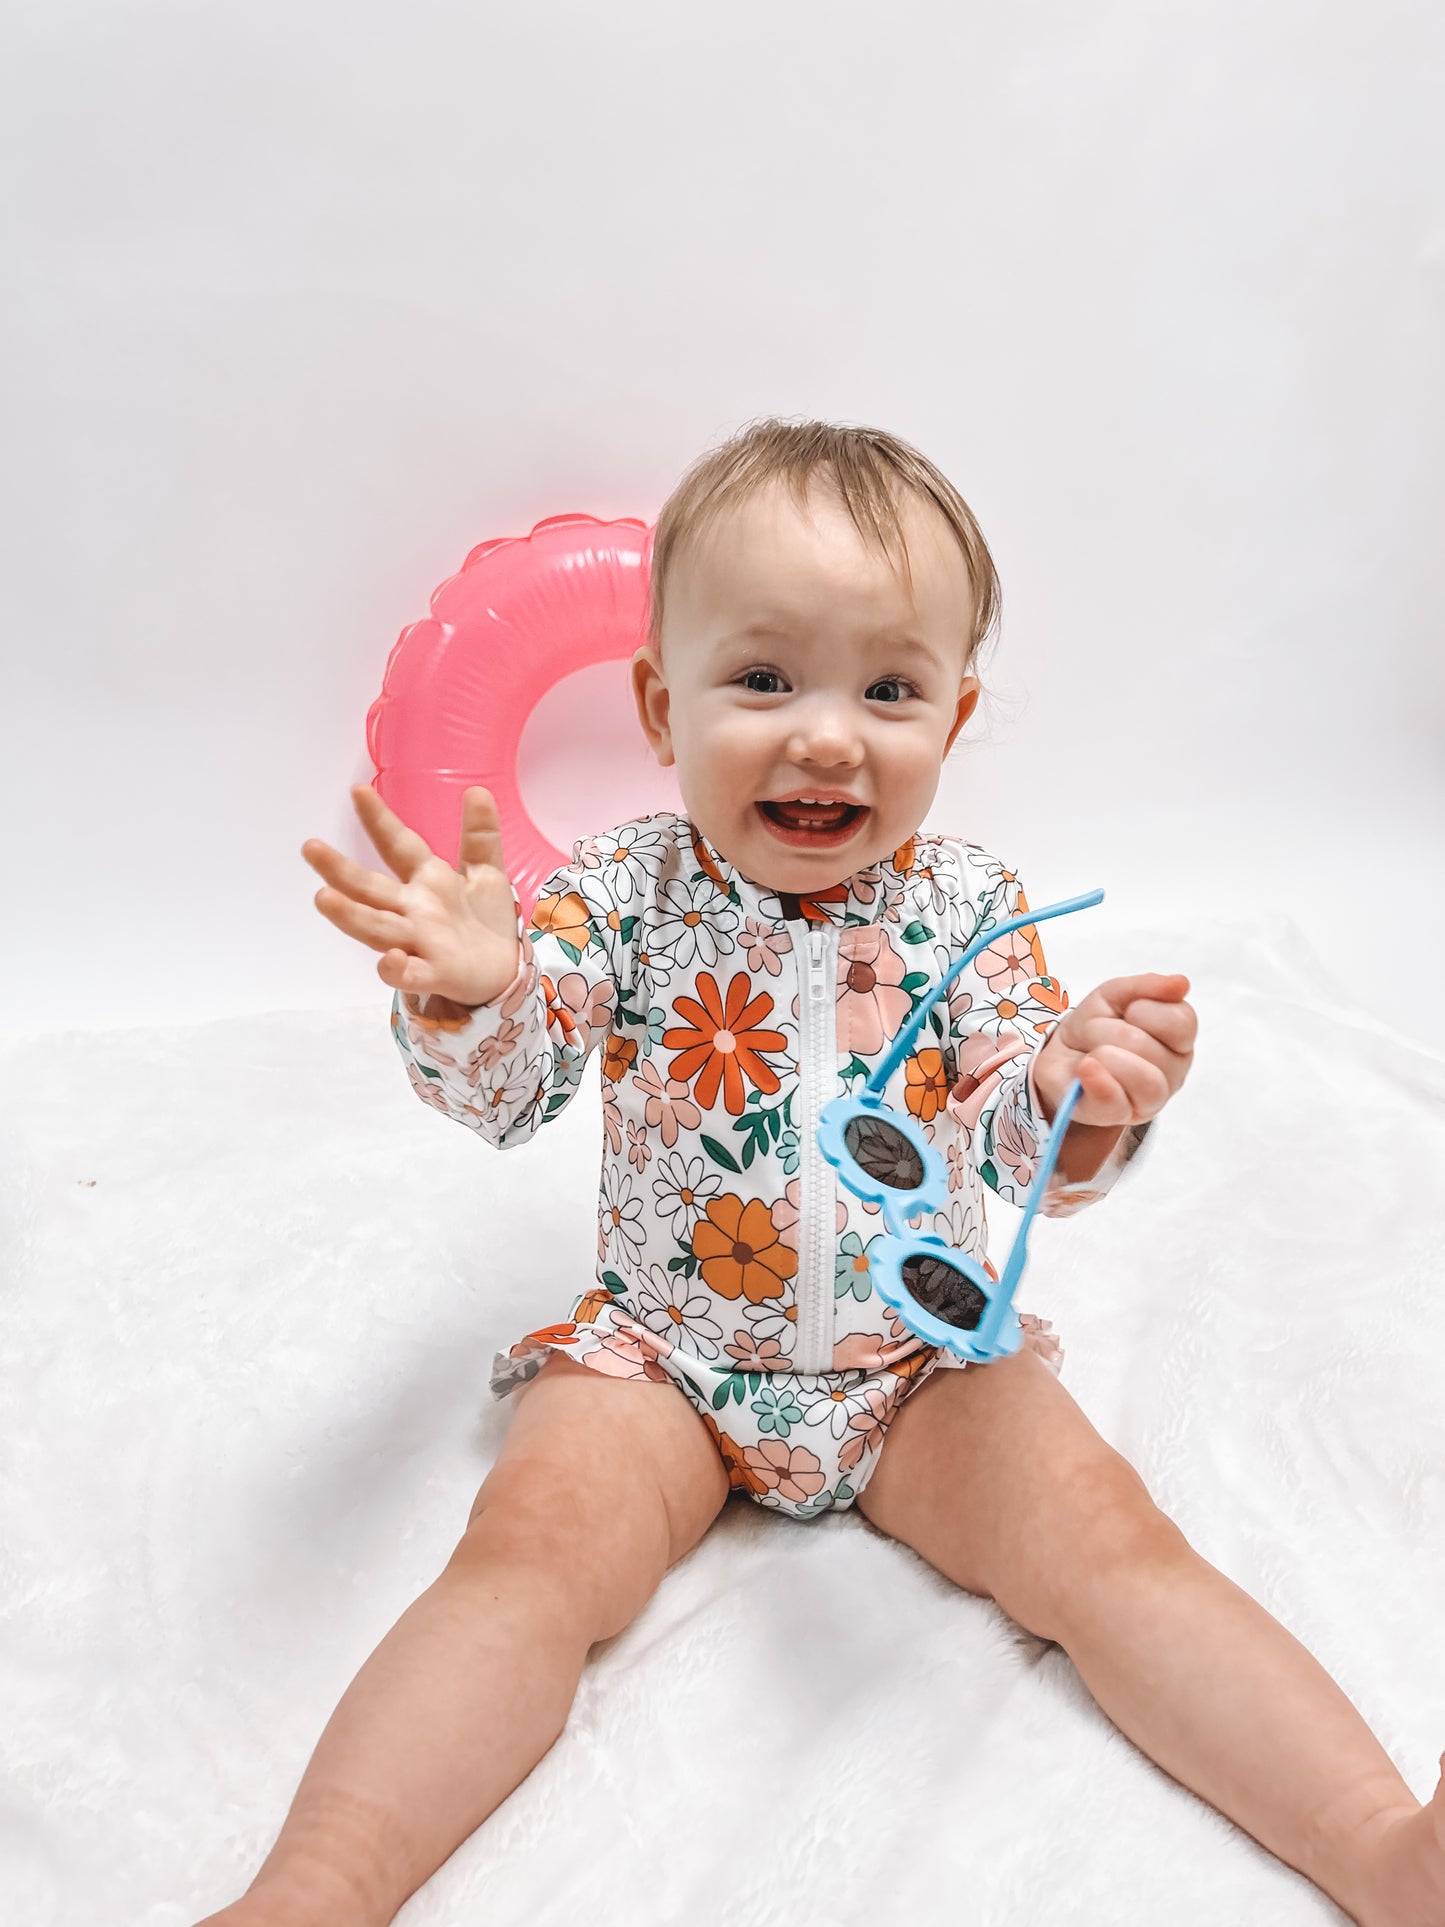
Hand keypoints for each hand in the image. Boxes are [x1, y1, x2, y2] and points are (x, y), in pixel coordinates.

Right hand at [302, 786, 520, 1009]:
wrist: (504, 971)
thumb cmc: (484, 920)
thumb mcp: (486, 871)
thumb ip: (480, 835)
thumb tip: (478, 789)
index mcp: (426, 880)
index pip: (397, 845)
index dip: (380, 820)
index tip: (358, 790)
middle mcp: (412, 910)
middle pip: (370, 889)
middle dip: (340, 870)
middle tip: (310, 847)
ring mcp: (418, 943)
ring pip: (377, 928)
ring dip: (351, 915)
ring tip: (323, 897)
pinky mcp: (434, 974)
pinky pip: (410, 974)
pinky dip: (397, 968)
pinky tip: (389, 958)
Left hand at [1031, 972, 1195, 1129]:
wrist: (1061, 1053)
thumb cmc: (1097, 1026)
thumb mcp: (1116, 995)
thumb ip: (1148, 986)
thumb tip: (1181, 983)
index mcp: (1178, 1040)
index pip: (1180, 1021)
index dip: (1143, 1009)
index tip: (1127, 1012)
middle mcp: (1173, 1072)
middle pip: (1149, 1046)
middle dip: (1111, 1030)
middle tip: (1098, 1034)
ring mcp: (1150, 1099)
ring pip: (1145, 1079)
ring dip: (1105, 1055)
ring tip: (1093, 1054)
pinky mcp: (1119, 1116)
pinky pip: (1115, 1102)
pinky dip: (1098, 1082)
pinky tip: (1086, 1068)